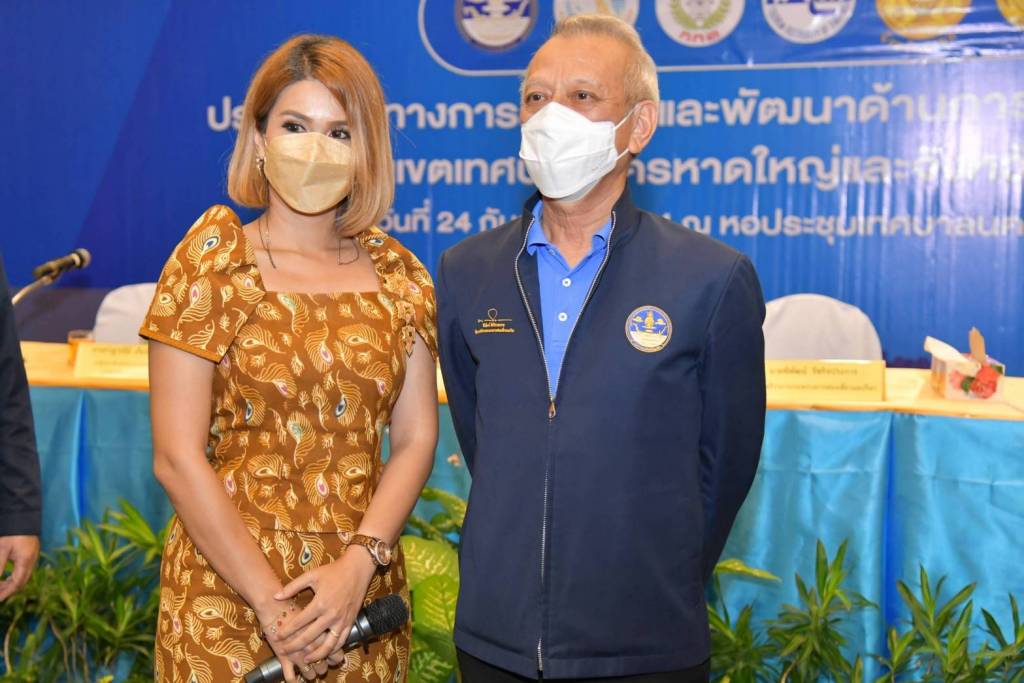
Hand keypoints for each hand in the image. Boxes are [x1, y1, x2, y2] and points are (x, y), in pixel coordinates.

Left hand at [0, 535, 39, 601]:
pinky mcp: (31, 553)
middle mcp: (32, 561)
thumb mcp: (2, 549)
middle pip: (22, 581)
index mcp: (26, 561)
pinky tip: (7, 575)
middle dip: (9, 590)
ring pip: (24, 576)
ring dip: (11, 583)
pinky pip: (24, 570)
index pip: (17, 583)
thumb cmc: (12, 532)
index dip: (7, 593)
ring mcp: (33, 557)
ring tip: (0, 586)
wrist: (23, 516)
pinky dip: (15, 576)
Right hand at [254, 595, 334, 680]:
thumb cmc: (296, 603)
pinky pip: (290, 676)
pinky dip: (293, 680)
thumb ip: (326, 619)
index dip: (336, 658)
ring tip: (310, 672)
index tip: (335, 658)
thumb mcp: (317, 607)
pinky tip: (295, 680)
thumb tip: (335, 625)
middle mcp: (312, 646)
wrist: (274, 605)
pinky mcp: (284, 658)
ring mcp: (298, 654)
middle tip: (322, 666)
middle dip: (322, 668)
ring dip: (310, 674)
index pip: (335, 653)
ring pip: (309, 673)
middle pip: (323, 665)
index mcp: (323, 635)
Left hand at [275, 548, 377, 662]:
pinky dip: (333, 650)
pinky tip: (325, 653)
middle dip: (294, 646)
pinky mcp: (350, 622)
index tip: (276, 636)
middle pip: (309, 637)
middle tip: (284, 651)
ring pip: (327, 645)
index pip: (299, 622)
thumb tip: (276, 596)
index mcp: (320, 603)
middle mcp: (331, 615)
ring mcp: (342, 620)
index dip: (286, 631)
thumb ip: (293, 587)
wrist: (357, 569)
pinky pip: (341, 641)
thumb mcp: (312, 575)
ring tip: (305, 660)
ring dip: (315, 655)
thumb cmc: (333, 571)